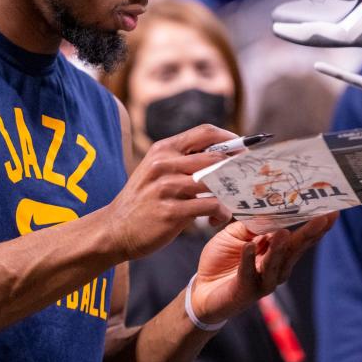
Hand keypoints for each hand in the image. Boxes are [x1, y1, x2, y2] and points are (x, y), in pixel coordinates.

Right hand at [105, 124, 235, 259]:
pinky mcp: (171, 212)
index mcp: (163, 149)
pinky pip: (209, 207)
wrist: (115, 229)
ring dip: (229, 195)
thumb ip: (182, 161)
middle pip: (214, 157)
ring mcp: (166, 187)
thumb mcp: (155, 170)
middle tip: (246, 181)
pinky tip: (215, 220)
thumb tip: (220, 155)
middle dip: (235, 169)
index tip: (244, 150)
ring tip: (229, 205)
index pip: (204, 132)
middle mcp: (164, 164)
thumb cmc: (142, 200)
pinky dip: (219, 213)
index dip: (230, 139)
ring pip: (214, 183)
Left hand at [188, 214, 335, 323]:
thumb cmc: (223, 259)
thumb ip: (254, 225)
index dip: (316, 226)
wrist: (202, 289)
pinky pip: (248, 272)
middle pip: (295, 250)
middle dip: (309, 234)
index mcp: (278, 253)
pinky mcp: (245, 290)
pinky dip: (248, 259)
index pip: (300, 239)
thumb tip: (270, 209)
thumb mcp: (238, 234)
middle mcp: (276, 268)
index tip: (332, 212)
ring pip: (275, 263)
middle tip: (323, 218)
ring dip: (279, 247)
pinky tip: (250, 246)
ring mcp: (263, 281)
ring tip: (283, 232)